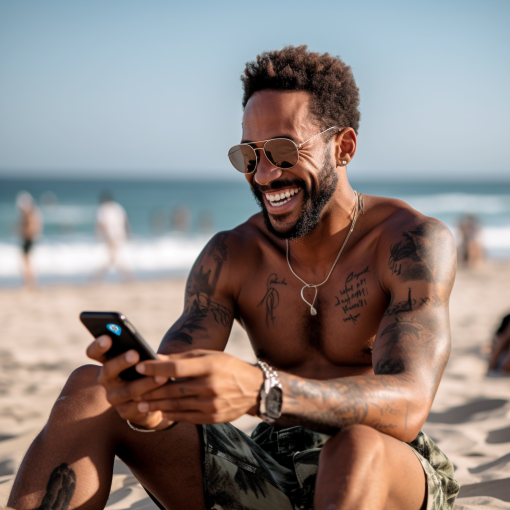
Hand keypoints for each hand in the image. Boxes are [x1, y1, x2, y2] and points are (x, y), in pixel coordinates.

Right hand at [86, 335, 172, 429]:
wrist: (149, 398)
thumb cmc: (144, 370)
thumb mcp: (142, 358)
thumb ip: (141, 352)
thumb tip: (152, 353)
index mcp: (107, 361)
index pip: (95, 352)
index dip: (98, 345)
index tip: (108, 338)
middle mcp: (106, 379)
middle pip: (108, 370)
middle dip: (121, 361)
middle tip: (135, 354)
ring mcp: (114, 397)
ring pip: (128, 390)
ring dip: (145, 383)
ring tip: (162, 377)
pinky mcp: (125, 412)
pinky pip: (138, 407)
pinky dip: (151, 400)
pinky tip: (162, 396)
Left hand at [135, 350, 263, 423]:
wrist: (254, 389)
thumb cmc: (228, 367)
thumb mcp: (210, 356)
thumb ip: (183, 359)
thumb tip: (157, 358)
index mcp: (209, 366)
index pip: (176, 368)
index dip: (155, 368)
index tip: (139, 367)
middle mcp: (210, 385)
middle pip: (173, 389)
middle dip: (151, 390)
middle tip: (133, 390)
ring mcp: (212, 404)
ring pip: (177, 405)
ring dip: (157, 405)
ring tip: (141, 404)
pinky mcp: (213, 417)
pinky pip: (187, 417)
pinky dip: (172, 415)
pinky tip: (161, 412)